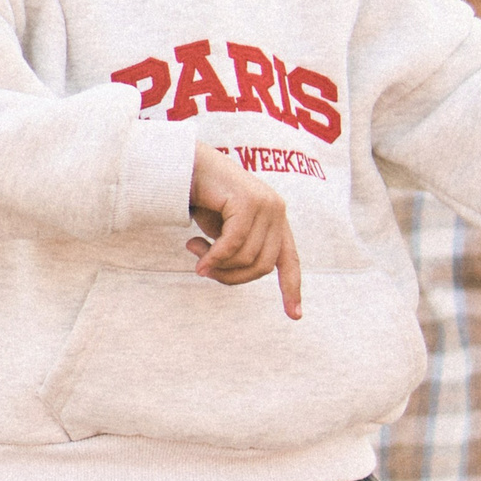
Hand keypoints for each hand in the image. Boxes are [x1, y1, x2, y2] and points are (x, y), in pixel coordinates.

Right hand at [188, 142, 302, 317]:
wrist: (185, 164)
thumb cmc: (202, 198)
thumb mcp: (223, 232)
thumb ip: (237, 251)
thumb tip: (235, 273)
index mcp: (276, 220)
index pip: (289, 260)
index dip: (292, 288)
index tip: (295, 316)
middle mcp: (277, 211)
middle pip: (262, 266)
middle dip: (230, 276)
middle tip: (203, 270)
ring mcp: (267, 205)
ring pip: (246, 258)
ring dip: (217, 264)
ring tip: (194, 251)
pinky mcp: (249, 201)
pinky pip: (233, 244)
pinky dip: (213, 257)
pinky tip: (196, 258)